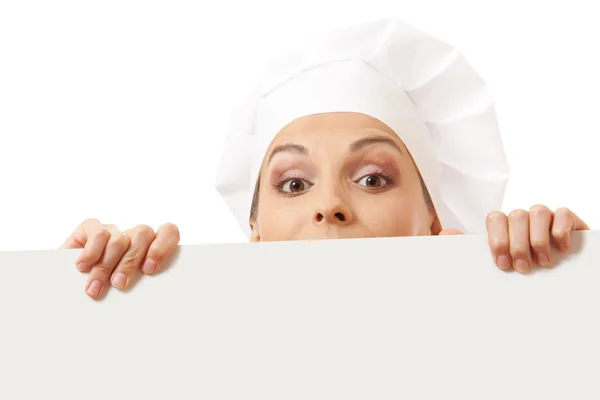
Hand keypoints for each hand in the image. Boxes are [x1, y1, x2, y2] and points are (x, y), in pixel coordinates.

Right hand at [60, 218, 179, 297]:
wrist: (70, 290)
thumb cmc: (106, 295)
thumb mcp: (127, 292)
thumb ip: (142, 287)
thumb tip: (153, 303)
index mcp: (150, 247)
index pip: (168, 232)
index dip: (163, 245)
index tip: (150, 269)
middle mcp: (133, 236)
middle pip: (143, 234)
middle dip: (130, 263)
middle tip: (119, 284)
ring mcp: (113, 230)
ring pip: (119, 239)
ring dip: (106, 266)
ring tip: (95, 288)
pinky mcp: (90, 228)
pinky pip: (98, 234)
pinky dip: (91, 252)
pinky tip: (83, 267)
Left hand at [439, 206, 588, 272]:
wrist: (556, 280)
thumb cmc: (520, 269)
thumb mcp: (494, 263)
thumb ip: (469, 249)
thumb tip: (445, 233)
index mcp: (504, 227)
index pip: (495, 218)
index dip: (497, 239)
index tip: (501, 263)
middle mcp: (523, 219)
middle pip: (515, 216)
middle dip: (517, 244)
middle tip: (522, 267)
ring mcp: (545, 218)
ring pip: (537, 212)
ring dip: (537, 239)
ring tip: (541, 262)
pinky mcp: (567, 220)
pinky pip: (562, 213)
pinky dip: (560, 230)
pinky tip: (560, 248)